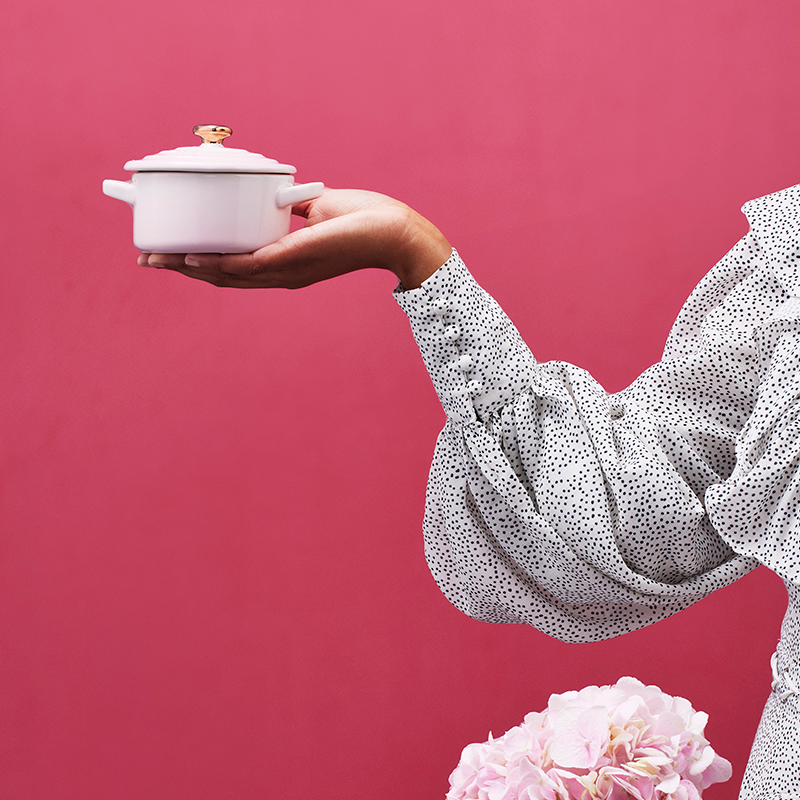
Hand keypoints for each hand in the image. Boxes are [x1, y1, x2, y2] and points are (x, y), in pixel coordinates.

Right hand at [139, 189, 451, 289]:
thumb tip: (271, 194)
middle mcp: (278, 274)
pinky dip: (215, 262)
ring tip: (154, 259)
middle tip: (146, 260)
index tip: (167, 254)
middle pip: (219, 275)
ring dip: (186, 267)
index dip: (196, 262)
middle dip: (179, 268)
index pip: (231, 267)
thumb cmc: (361, 218)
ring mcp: (283, 271)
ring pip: (225, 274)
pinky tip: (189, 256)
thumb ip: (289, 209)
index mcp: (281, 264)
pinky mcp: (291, 261)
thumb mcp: (316, 210)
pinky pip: (245, 265)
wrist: (392, 229)